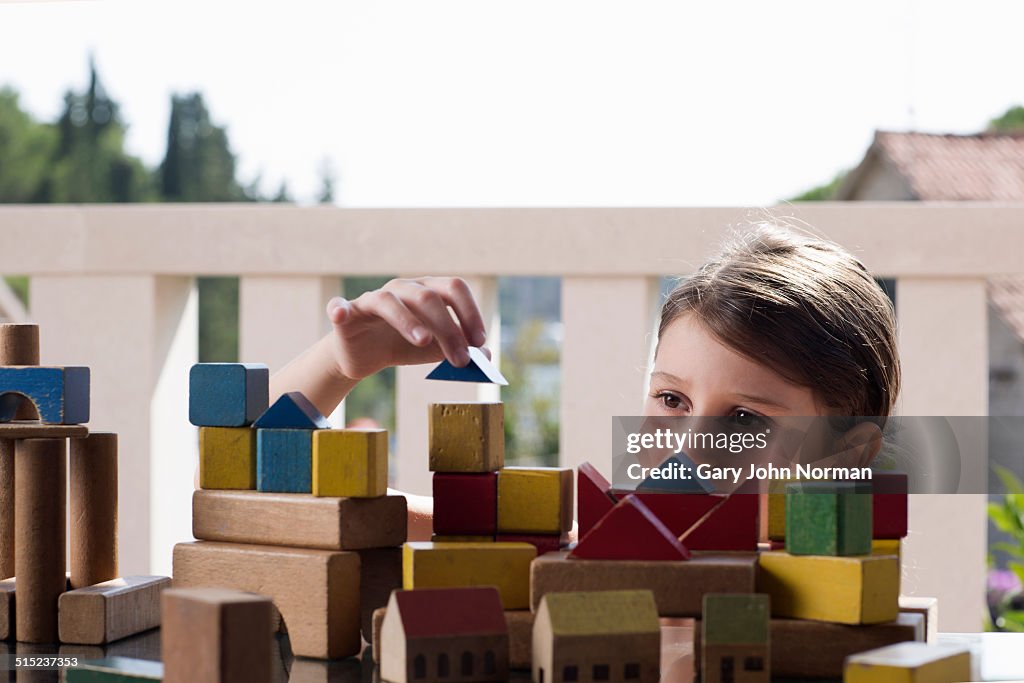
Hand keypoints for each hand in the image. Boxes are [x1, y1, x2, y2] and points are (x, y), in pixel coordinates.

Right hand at [326, 277, 487, 380]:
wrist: (364, 356)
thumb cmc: (403, 346)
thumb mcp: (435, 351)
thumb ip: (460, 350)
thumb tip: (487, 356)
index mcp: (427, 291)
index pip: (453, 288)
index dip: (469, 312)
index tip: (479, 341)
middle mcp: (401, 289)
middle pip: (427, 297)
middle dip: (448, 328)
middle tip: (460, 360)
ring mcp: (372, 299)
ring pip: (390, 301)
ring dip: (408, 320)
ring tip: (423, 342)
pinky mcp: (347, 314)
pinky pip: (341, 307)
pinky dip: (339, 308)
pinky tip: (339, 313)